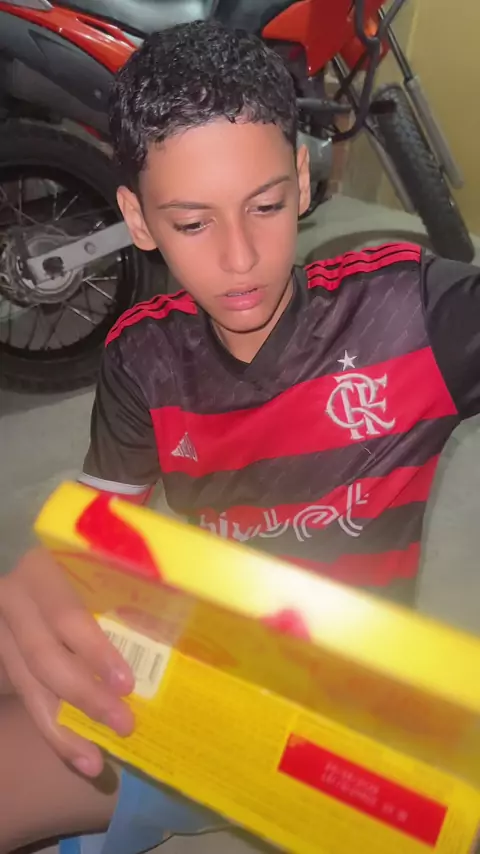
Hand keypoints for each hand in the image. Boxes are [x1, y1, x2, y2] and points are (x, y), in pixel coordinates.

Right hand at [0, 547, 134, 776]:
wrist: (19, 564)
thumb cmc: (78, 561)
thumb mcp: (91, 563)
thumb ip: (117, 582)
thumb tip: (172, 614)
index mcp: (40, 572)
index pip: (66, 616)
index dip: (95, 652)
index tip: (127, 684)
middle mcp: (13, 601)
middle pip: (44, 657)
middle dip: (85, 697)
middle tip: (124, 725)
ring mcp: (2, 631)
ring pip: (28, 686)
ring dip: (62, 729)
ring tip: (93, 761)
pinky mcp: (2, 655)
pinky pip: (26, 696)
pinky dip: (53, 727)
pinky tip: (78, 753)